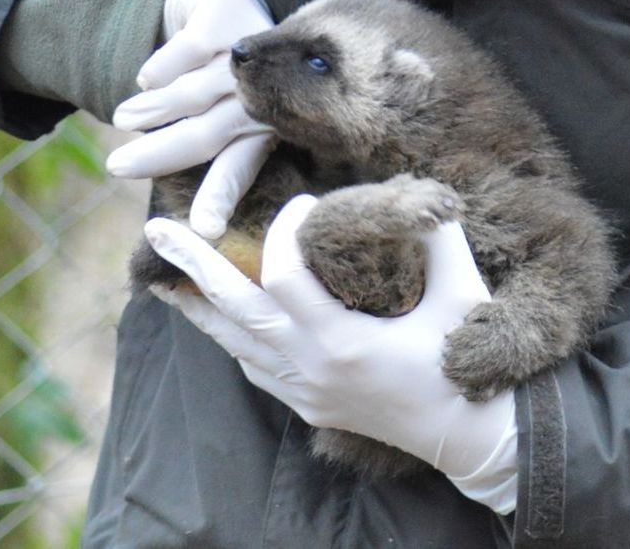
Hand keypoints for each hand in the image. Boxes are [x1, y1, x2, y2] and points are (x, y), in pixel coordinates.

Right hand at [107, 0, 275, 237]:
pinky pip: (185, 53)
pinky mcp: (227, 18)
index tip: (204, 231)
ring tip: (124, 120)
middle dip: (160, 155)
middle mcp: (262, 92)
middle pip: (209, 134)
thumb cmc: (210, 74)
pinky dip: (159, 70)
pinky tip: (147, 79)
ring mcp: (247, 55)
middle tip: (118, 167)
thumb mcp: (210, 112)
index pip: (242, 166)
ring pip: (192, 95)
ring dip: (152, 111)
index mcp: (262, 126)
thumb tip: (156, 207)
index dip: (222, 197)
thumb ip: (195, 147)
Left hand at [144, 195, 517, 487]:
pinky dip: (228, 335)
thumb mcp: (462, 291)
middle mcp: (311, 369)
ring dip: (198, 305)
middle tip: (156, 231)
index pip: (283, 274)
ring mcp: (304, 391)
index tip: (302, 203)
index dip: (283, 230)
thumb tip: (418, 191)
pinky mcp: (308, 403)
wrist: (473, 437)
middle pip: (233, 311)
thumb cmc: (467, 360)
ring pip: (232, 344)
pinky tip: (217, 314)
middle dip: (192, 267)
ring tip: (164, 275)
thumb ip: (438, 235)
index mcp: (342, 342)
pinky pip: (251, 366)